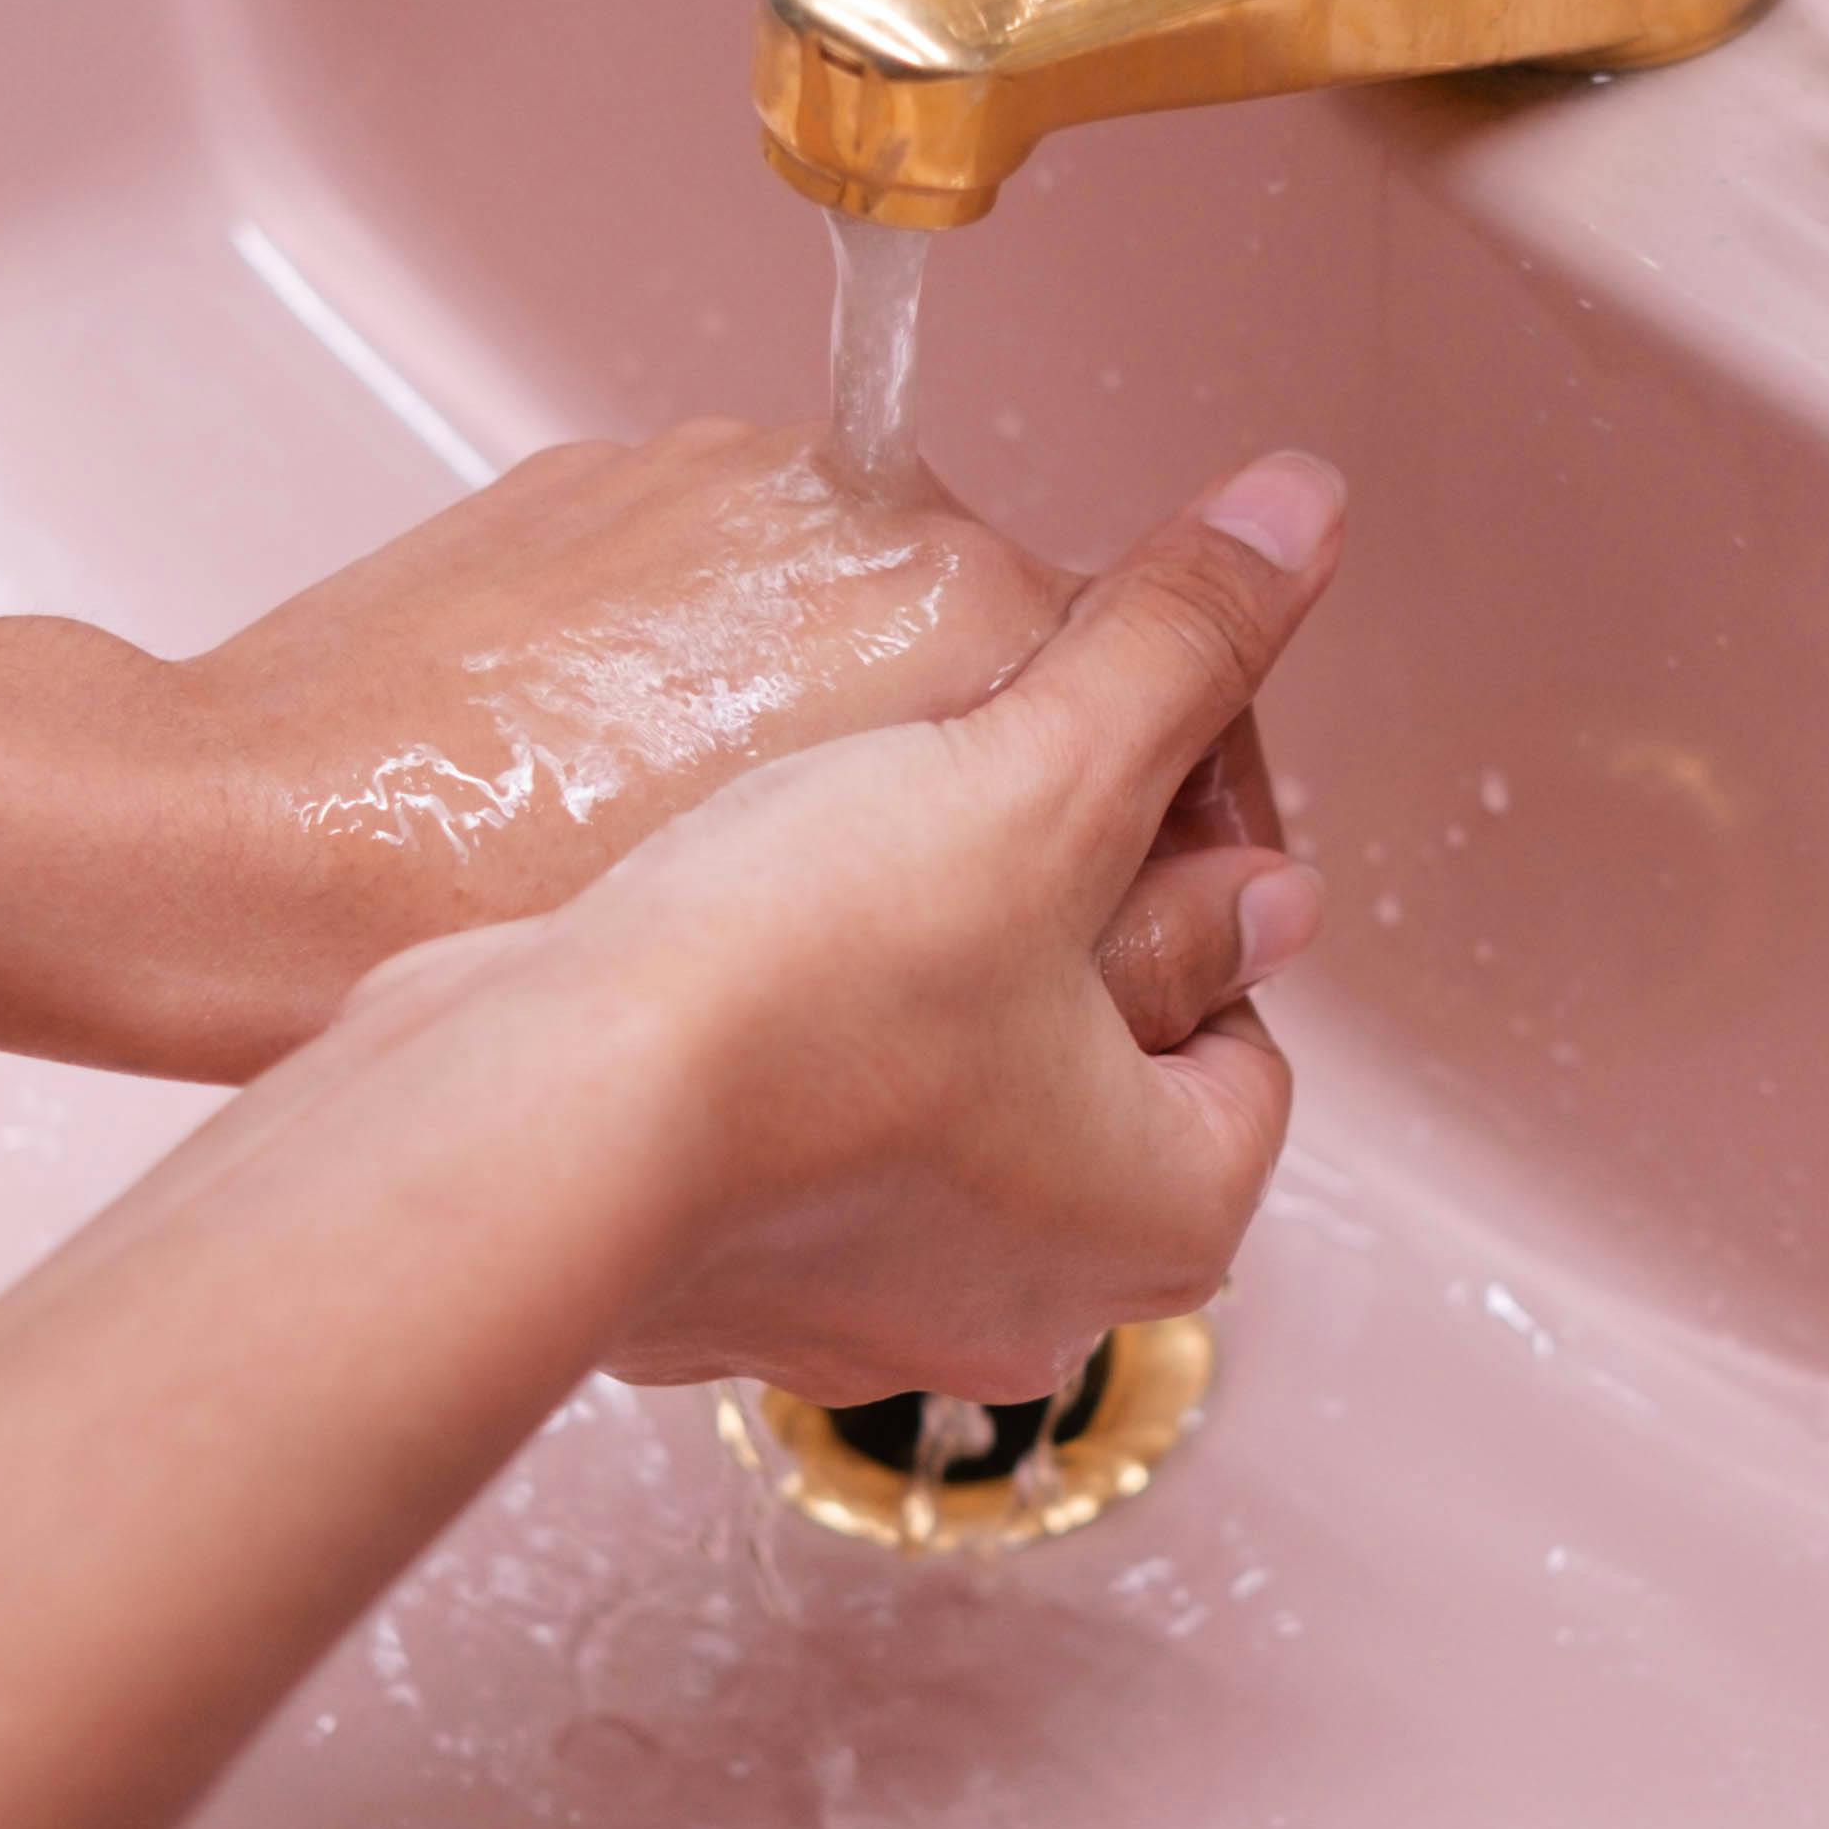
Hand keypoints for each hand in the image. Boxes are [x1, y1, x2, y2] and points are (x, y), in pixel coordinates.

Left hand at [125, 418, 1088, 1076]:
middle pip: (1010, 649)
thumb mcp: (885, 955)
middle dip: (997, 782)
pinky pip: (721, 583)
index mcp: (966, 600)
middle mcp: (864, 500)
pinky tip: (642, 801)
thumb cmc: (528, 917)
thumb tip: (1254, 901)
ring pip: (857, 614)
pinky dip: (718, 679)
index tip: (1131, 922)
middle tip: (930, 938)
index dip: (1166, 827)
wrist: (258, 847)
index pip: (1162, 681)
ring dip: (852, 727)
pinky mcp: (600, 485)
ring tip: (756, 882)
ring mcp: (720, 475)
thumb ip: (1110, 916)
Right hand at [469, 449, 1343, 1405]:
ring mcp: (857, 1319)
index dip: (1187, 860)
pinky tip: (722, 939)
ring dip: (910, 982)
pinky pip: (788, 1147)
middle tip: (979, 785)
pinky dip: (777, 1050)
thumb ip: (1177, 647)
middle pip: (1095, 1062)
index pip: (1245, 1022)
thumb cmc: (809, 984)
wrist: (525, 1121)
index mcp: (1166, 1217)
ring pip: (937, 1103)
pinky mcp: (708, 1293)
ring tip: (844, 846)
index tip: (1101, 761)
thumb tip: (1303, 509)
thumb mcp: (1037, 778)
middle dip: (1050, 920)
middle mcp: (1031, 1306)